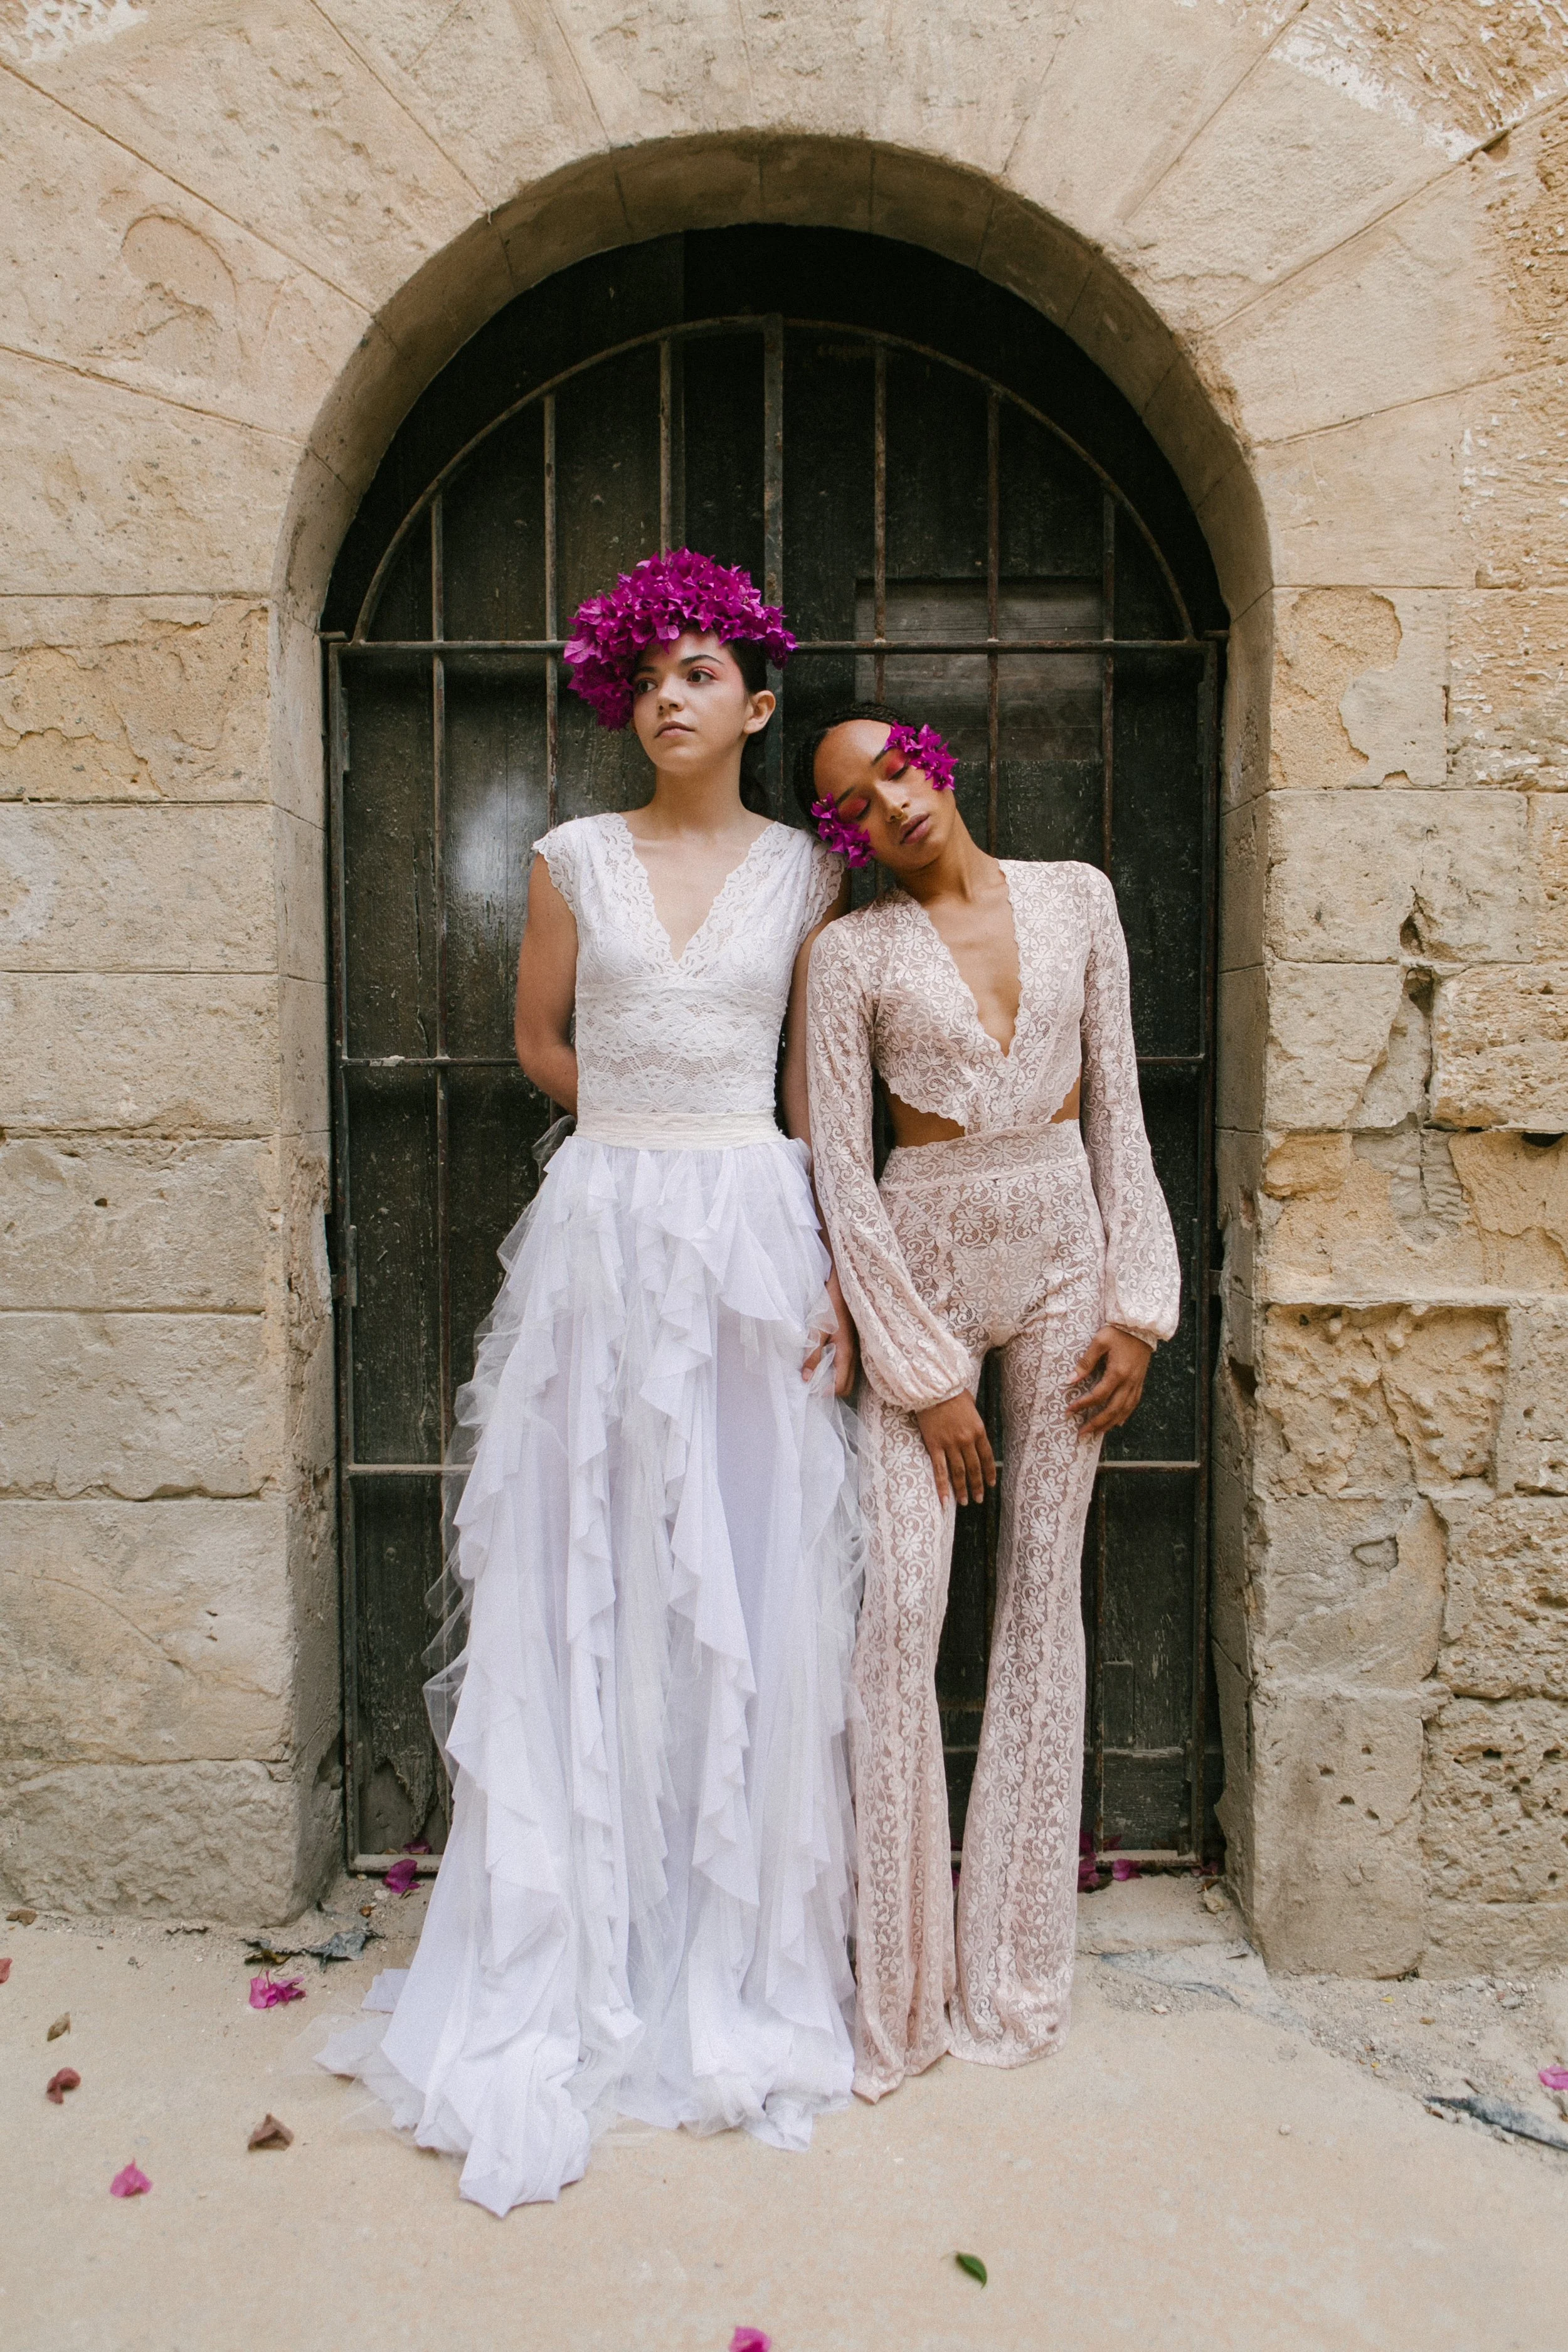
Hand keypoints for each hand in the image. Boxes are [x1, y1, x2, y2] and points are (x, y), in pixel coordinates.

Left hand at [804, 1264, 858, 1398]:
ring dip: (833, 1378)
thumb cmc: (829, 1305)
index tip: (810, 1389)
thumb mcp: (817, 1330)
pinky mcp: (852, 1342)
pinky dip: (836, 1368)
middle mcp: (854, 1354)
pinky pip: (847, 1364)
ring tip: (816, 1373)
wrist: (844, 1285)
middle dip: (831, 1389)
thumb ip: (812, 1354)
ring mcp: (855, 1348)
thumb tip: (806, 1378)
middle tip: (812, 1383)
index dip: (826, 1392)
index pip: (841, 1386)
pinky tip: (823, 1359)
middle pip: (846, 1384)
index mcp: (846, 1353)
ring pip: (847, 1374)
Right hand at [915, 1392, 996, 1507]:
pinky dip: (943, 1486)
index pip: (987, 1457)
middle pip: (974, 1468)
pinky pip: (939, 1470)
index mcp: (978, 1430)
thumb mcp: (972, 1408)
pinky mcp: (935, 1446)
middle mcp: (966, 1440)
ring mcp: (950, 1444)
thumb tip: (975, 1436)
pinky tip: (945, 1499)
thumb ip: (975, 1425)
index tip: (991, 1485)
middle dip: (977, 1485)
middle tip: (979, 1499)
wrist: (934, 1388)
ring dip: (962, 1489)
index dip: (989, 1473)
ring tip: (965, 1502)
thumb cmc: (953, 1394)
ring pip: (958, 1472)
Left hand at [1068, 1325, 1152, 1435]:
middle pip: (1112, 1410)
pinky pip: (1134, 1403)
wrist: (1141, 1325)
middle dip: (1096, 1423)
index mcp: (1117, 1373)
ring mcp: (1136, 1383)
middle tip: (1082, 1433)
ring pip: (1124, 1410)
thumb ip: (1085, 1363)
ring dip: (1110, 1424)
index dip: (1083, 1404)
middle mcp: (1129, 1382)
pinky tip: (1118, 1422)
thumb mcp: (1099, 1342)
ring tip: (1097, 1433)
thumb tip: (1070, 1380)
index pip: (1098, 1395)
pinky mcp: (1140, 1381)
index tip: (1070, 1410)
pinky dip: (1125, 1415)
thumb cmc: (1118, 1331)